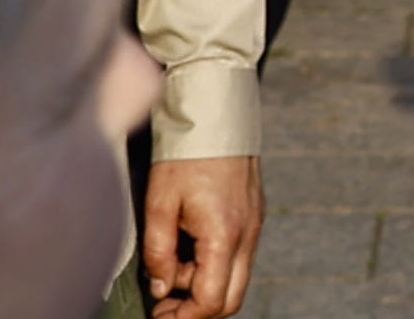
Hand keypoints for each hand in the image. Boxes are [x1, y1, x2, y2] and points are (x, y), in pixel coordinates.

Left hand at [140, 154, 261, 315]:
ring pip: (236, 279)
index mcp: (224, 235)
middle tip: (168, 304)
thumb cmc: (186, 155)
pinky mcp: (254, 215)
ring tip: (174, 265)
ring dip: (205, 285)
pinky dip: (215, 264)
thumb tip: (160, 286)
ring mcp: (255, 225)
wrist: (216, 114)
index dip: (183, 317)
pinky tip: (190, 247)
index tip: (159, 313)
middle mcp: (247, 235)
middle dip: (199, 310)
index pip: (211, 301)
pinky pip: (239, 255)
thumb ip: (158, 252)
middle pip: (231, 300)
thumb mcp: (159, 203)